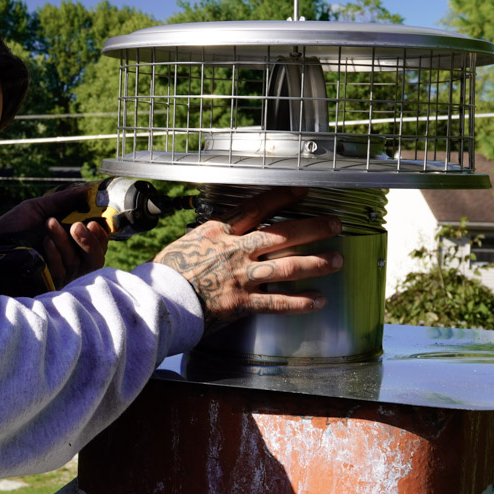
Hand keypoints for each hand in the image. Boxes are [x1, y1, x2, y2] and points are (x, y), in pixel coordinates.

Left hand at [0, 183, 110, 287]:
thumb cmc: (13, 229)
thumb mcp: (37, 209)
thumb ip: (62, 200)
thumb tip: (86, 189)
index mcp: (71, 242)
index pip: (98, 242)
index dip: (102, 233)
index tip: (95, 221)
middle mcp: (71, 260)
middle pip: (96, 257)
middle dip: (90, 240)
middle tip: (76, 226)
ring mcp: (61, 274)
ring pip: (79, 262)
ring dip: (65, 241)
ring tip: (49, 225)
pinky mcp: (51, 284)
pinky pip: (63, 270)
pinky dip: (55, 253)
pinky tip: (44, 242)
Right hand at [152, 186, 342, 332]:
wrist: (157, 300)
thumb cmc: (165, 273)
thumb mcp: (185, 243)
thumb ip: (210, 239)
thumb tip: (221, 236)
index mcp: (219, 232)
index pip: (257, 208)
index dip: (282, 197)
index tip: (302, 190)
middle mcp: (234, 250)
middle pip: (283, 234)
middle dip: (313, 228)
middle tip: (334, 224)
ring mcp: (240, 277)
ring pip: (288, 266)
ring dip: (316, 263)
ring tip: (336, 260)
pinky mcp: (241, 303)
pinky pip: (278, 303)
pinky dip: (301, 302)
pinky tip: (318, 300)